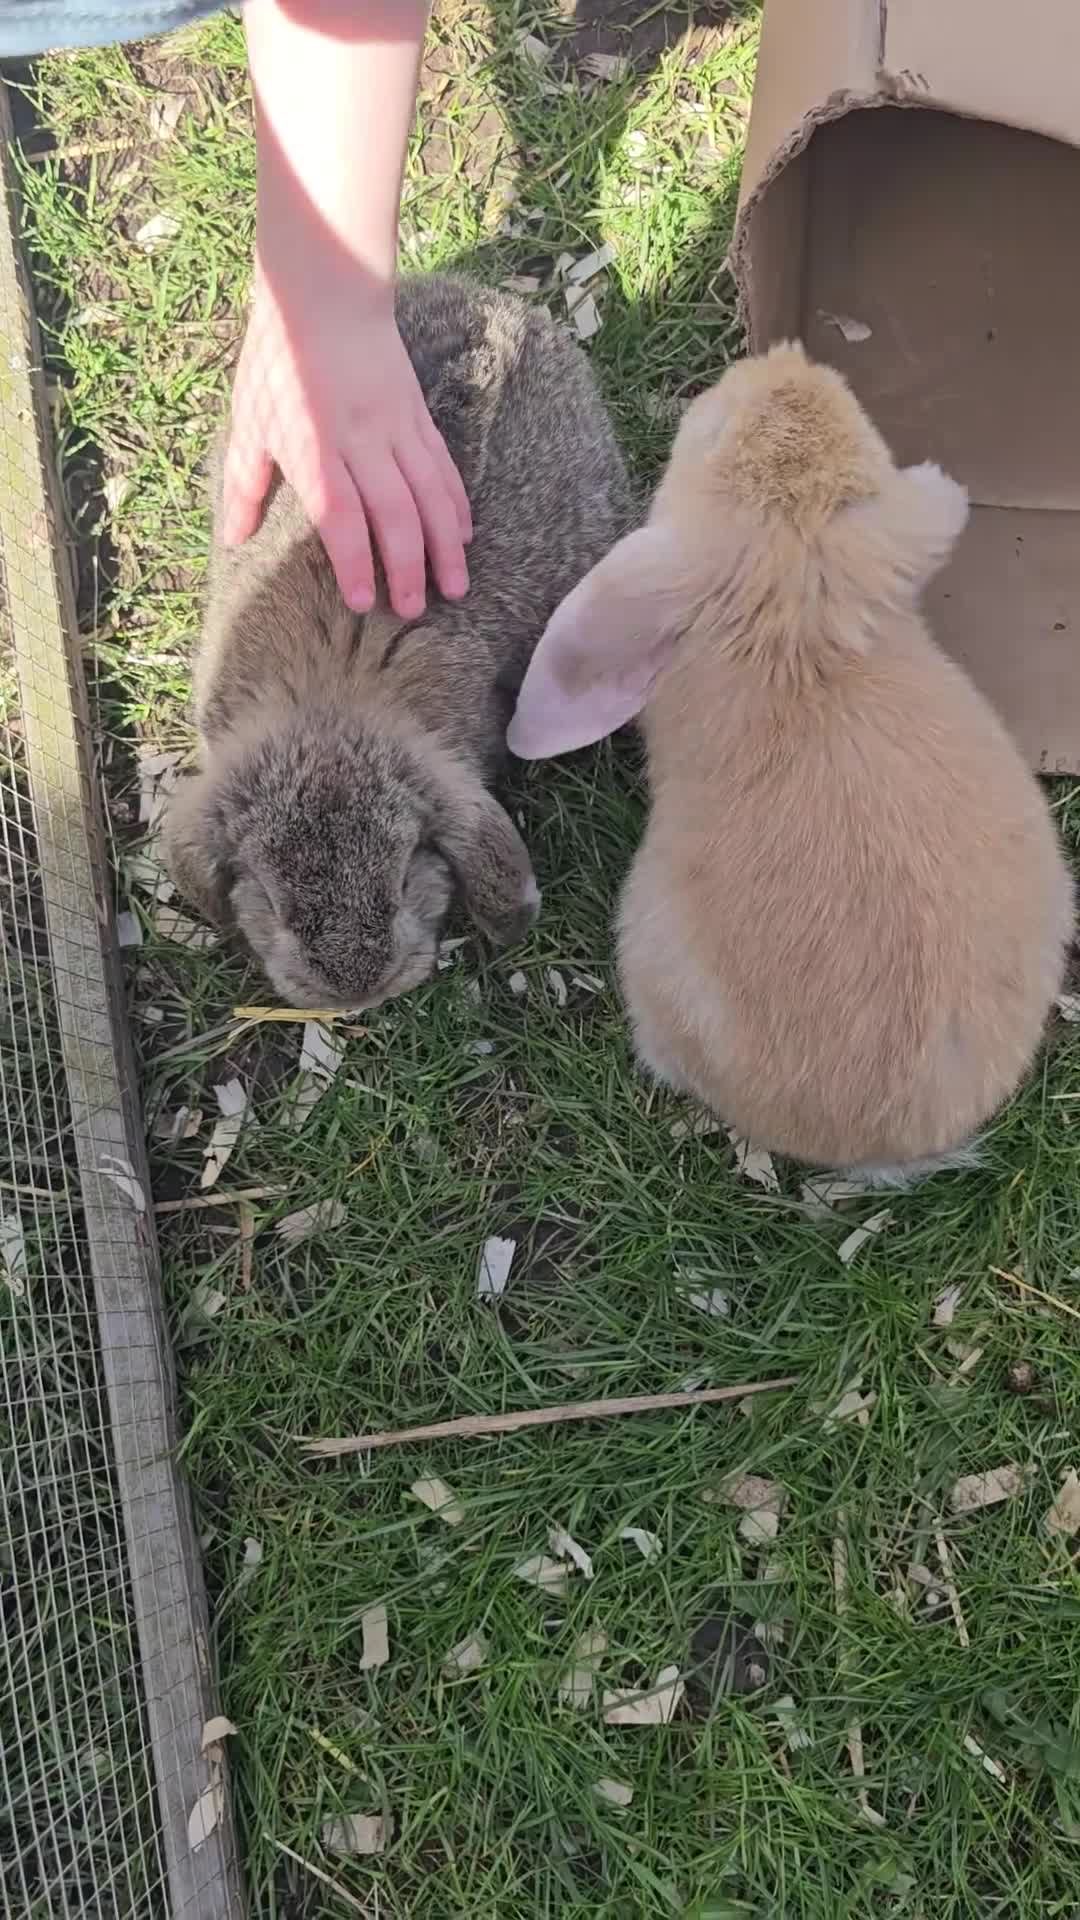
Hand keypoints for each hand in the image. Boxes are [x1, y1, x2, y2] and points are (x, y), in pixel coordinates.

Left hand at [223, 267, 471, 617]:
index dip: (355, 561)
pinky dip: (456, 503)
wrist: (323, 293)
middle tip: (415, 610)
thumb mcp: (250, 421)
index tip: (363, 602)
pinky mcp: (417, 414)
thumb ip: (244, 484)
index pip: (340, 515)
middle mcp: (360, 440)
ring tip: (455, 586)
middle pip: (393, 513)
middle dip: (407, 567)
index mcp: (313, 447)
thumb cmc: (277, 361)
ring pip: (429, 494)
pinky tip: (464, 535)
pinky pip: (442, 466)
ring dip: (444, 545)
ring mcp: (395, 426)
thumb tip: (232, 539)